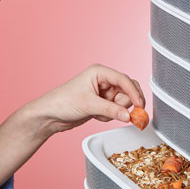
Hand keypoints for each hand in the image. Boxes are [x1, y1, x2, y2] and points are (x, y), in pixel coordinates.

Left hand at [31, 63, 145, 133]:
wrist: (50, 116)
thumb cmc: (62, 102)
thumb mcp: (89, 105)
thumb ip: (111, 110)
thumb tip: (129, 115)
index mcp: (100, 72)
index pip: (124, 80)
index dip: (134, 93)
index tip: (140, 105)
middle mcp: (104, 80)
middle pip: (128, 91)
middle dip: (125, 104)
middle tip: (127, 115)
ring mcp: (104, 93)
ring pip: (123, 103)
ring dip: (115, 112)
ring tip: (99, 113)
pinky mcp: (102, 104)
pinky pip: (116, 111)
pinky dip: (109, 116)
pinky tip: (96, 116)